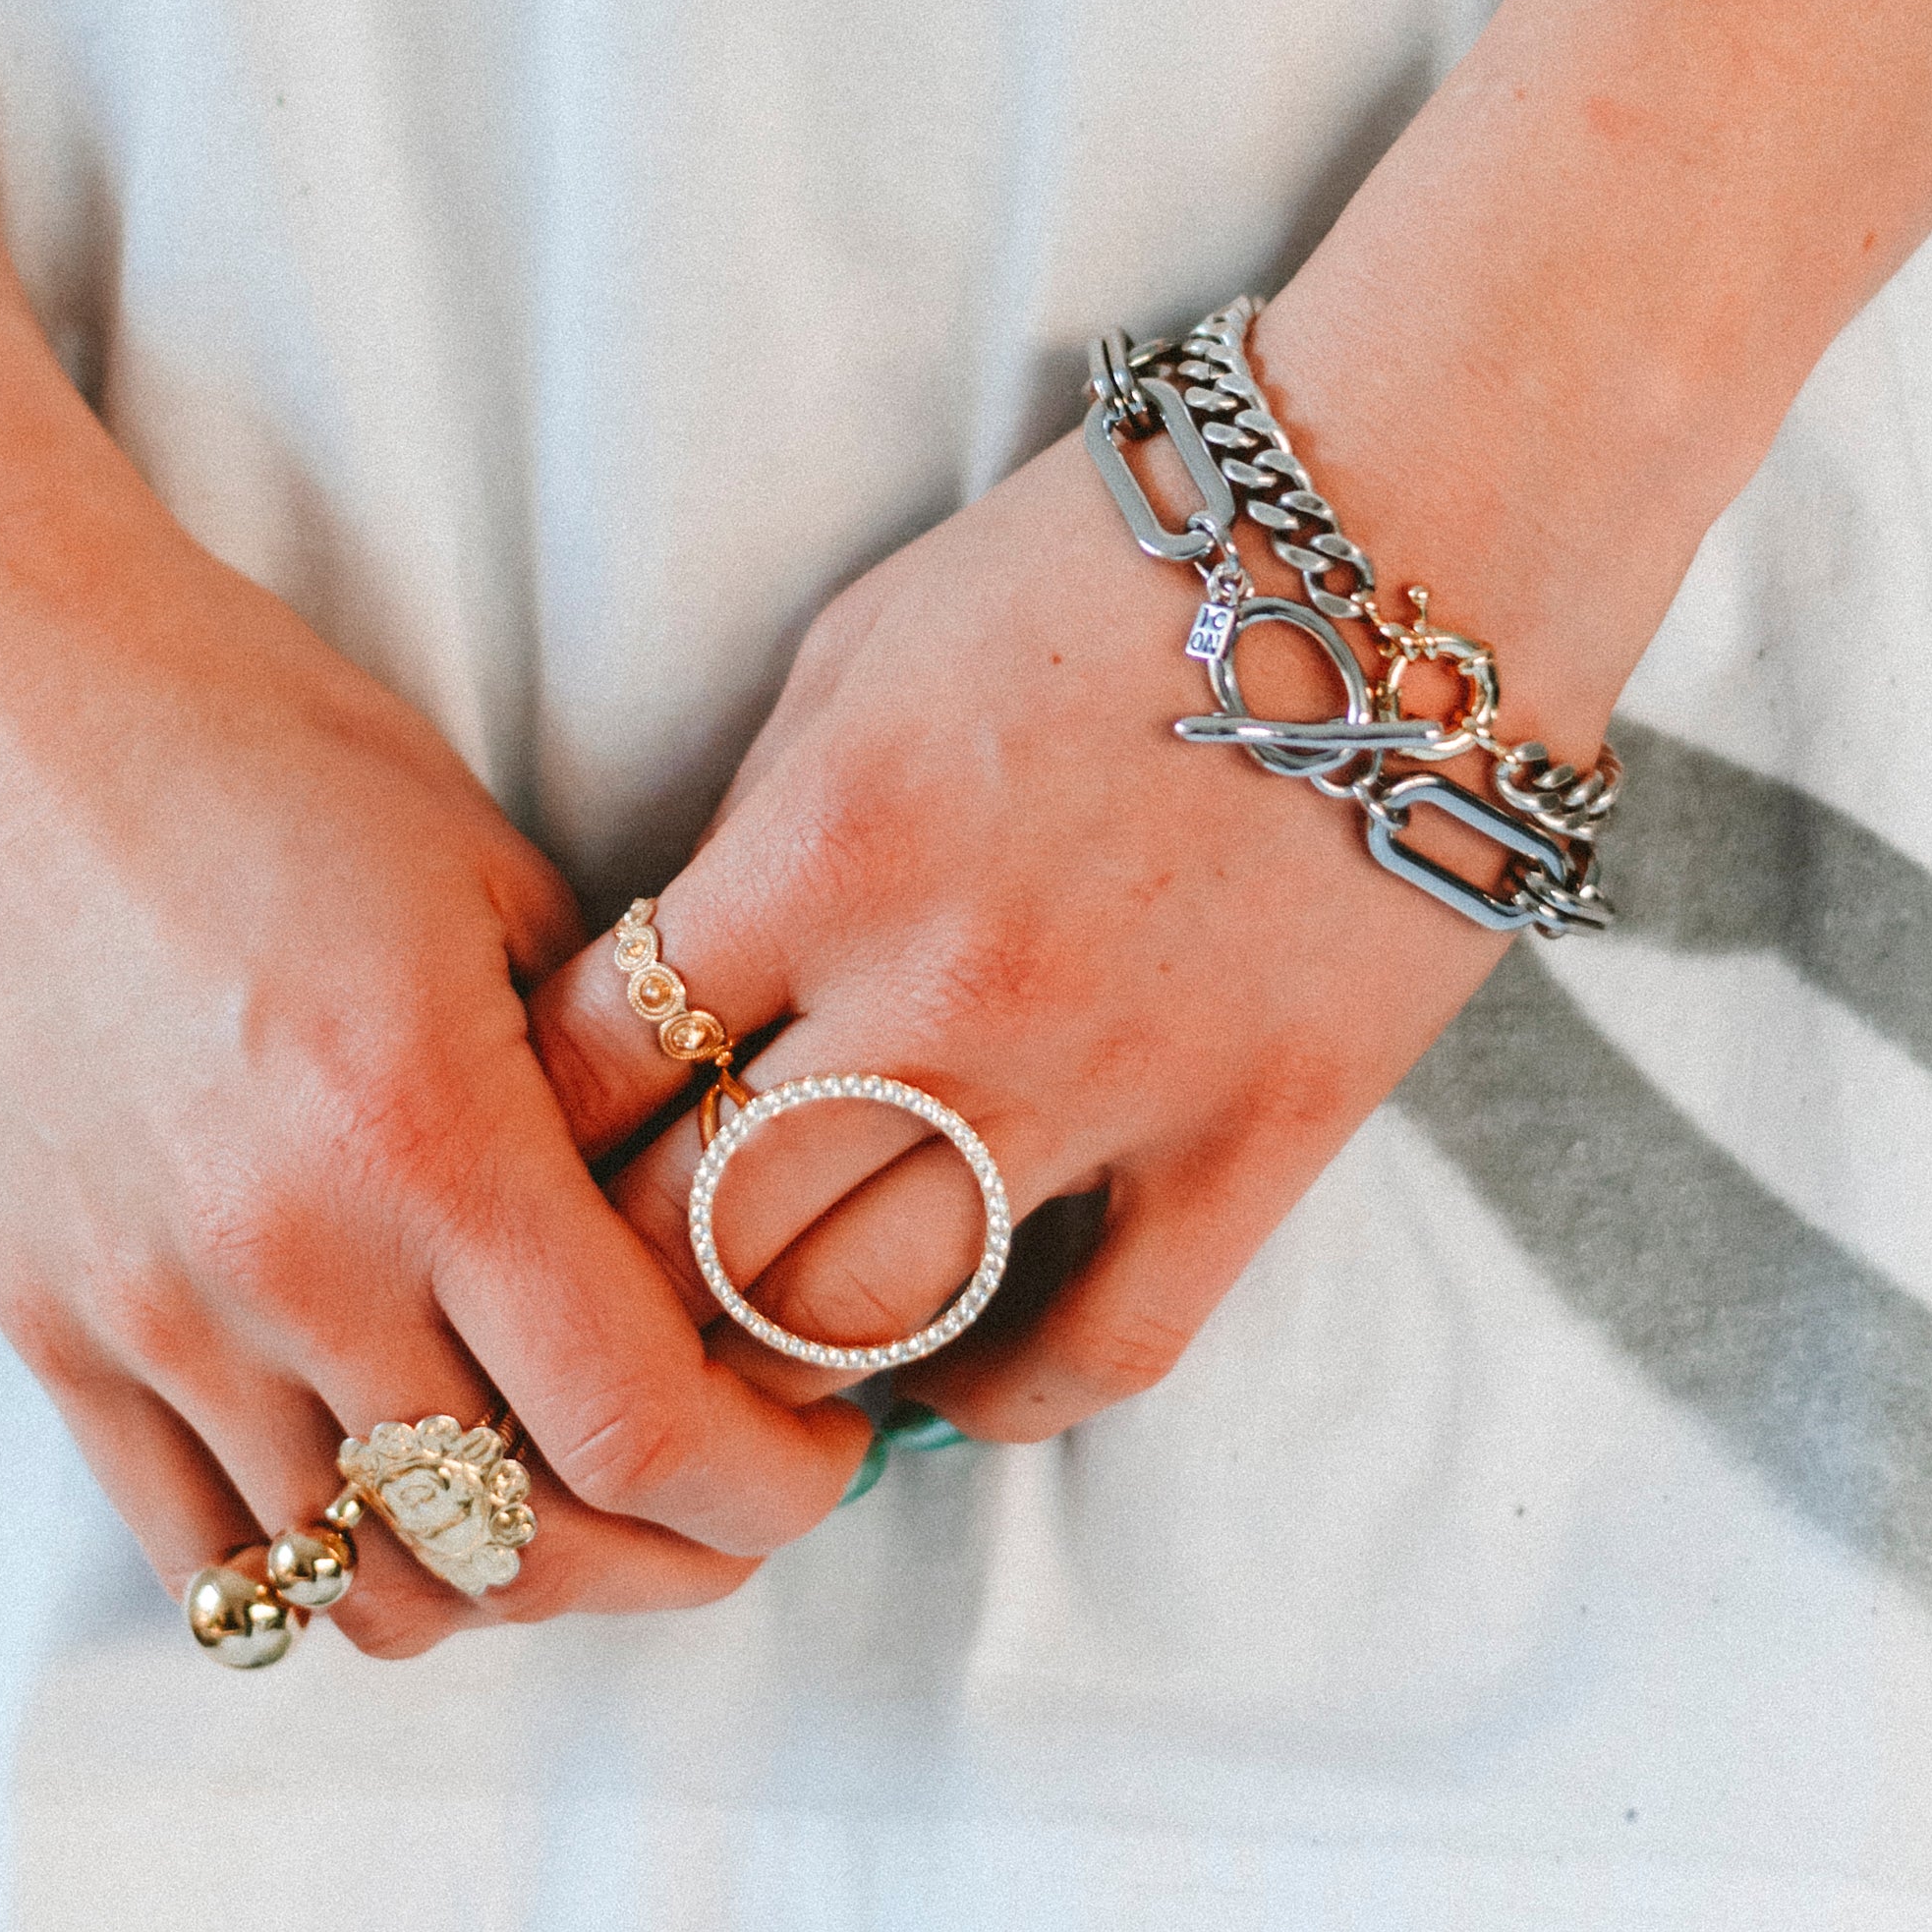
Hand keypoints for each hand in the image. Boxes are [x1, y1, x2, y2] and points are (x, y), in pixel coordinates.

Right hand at [0, 427, 869, 1655]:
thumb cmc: (259, 748)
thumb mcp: (499, 884)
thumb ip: (612, 1088)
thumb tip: (734, 1240)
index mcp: (426, 1132)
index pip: (640, 1431)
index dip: (769, 1488)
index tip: (820, 1456)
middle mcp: (284, 1257)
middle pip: (523, 1545)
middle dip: (672, 1550)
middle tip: (732, 1494)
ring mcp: (152, 1314)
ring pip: (370, 1588)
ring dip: (508, 1579)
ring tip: (573, 1497)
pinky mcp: (52, 1331)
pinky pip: (211, 1557)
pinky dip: (334, 1564)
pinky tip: (408, 1495)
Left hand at [532, 407, 1578, 1442]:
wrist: (1410, 534)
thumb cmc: (1116, 563)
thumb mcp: (865, 645)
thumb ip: (757, 829)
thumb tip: (673, 991)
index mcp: (818, 846)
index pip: (588, 1069)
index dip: (521, 1144)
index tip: (521, 1175)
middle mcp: (936, 987)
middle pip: (696, 1233)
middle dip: (618, 1290)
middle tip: (598, 1316)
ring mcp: (1102, 1080)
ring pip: (867, 1324)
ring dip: (779, 1367)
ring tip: (745, 1370)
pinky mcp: (1256, 1139)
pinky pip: (1097, 1353)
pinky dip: (998, 1397)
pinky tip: (955, 1379)